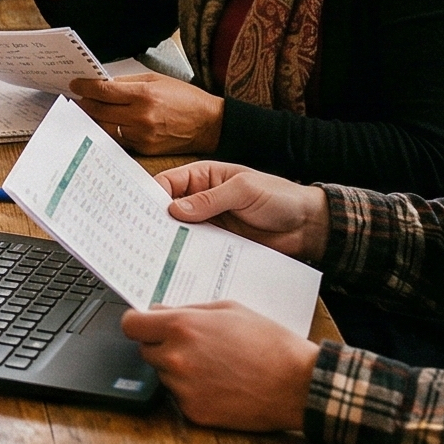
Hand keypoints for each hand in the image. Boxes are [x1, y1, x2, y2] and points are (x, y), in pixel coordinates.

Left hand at [69, 71, 224, 154]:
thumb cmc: (186, 99)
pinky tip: (104, 125)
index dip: (85, 87)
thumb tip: (103, 84)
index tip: (75, 85)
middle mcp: (141, 116)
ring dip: (93, 120)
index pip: (104, 91)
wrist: (209, 124)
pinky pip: (118, 140)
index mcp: (144, 95)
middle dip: (85, 104)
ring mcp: (142, 135)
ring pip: (105, 128)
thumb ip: (128, 82)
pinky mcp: (144, 149)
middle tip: (78, 99)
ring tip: (87, 112)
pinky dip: (109, 131)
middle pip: (99, 111)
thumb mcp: (157, 80)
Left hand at [117, 302, 317, 431]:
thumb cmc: (269, 343)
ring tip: (216, 367)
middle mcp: (176, 358)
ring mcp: (183, 388)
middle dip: (163, 346)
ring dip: (179, 371)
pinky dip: (194, 392)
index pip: (131, 325)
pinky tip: (221, 386)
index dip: (139, 324)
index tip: (146, 326)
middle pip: (147, 351)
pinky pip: (180, 398)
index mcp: (181, 327)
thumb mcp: (229, 310)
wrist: (298, 384)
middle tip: (195, 347)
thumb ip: (188, 310)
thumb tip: (158, 312)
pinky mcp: (194, 412)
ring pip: (164, 376)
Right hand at [152, 160, 329, 260]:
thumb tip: (175, 209)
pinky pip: (196, 250)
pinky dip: (186, 256)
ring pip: (179, 232)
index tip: (136, 211)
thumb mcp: (244, 190)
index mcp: (204, 177)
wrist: (308, 226)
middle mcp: (201, 200)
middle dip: (154, 221)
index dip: (150, 195)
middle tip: (138, 236)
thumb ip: (211, 199)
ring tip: (152, 255)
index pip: (168, 183)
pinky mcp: (218, 245)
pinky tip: (177, 265)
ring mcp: (209, 224)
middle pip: (168, 210)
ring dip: (169, 241)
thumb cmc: (280, 197)